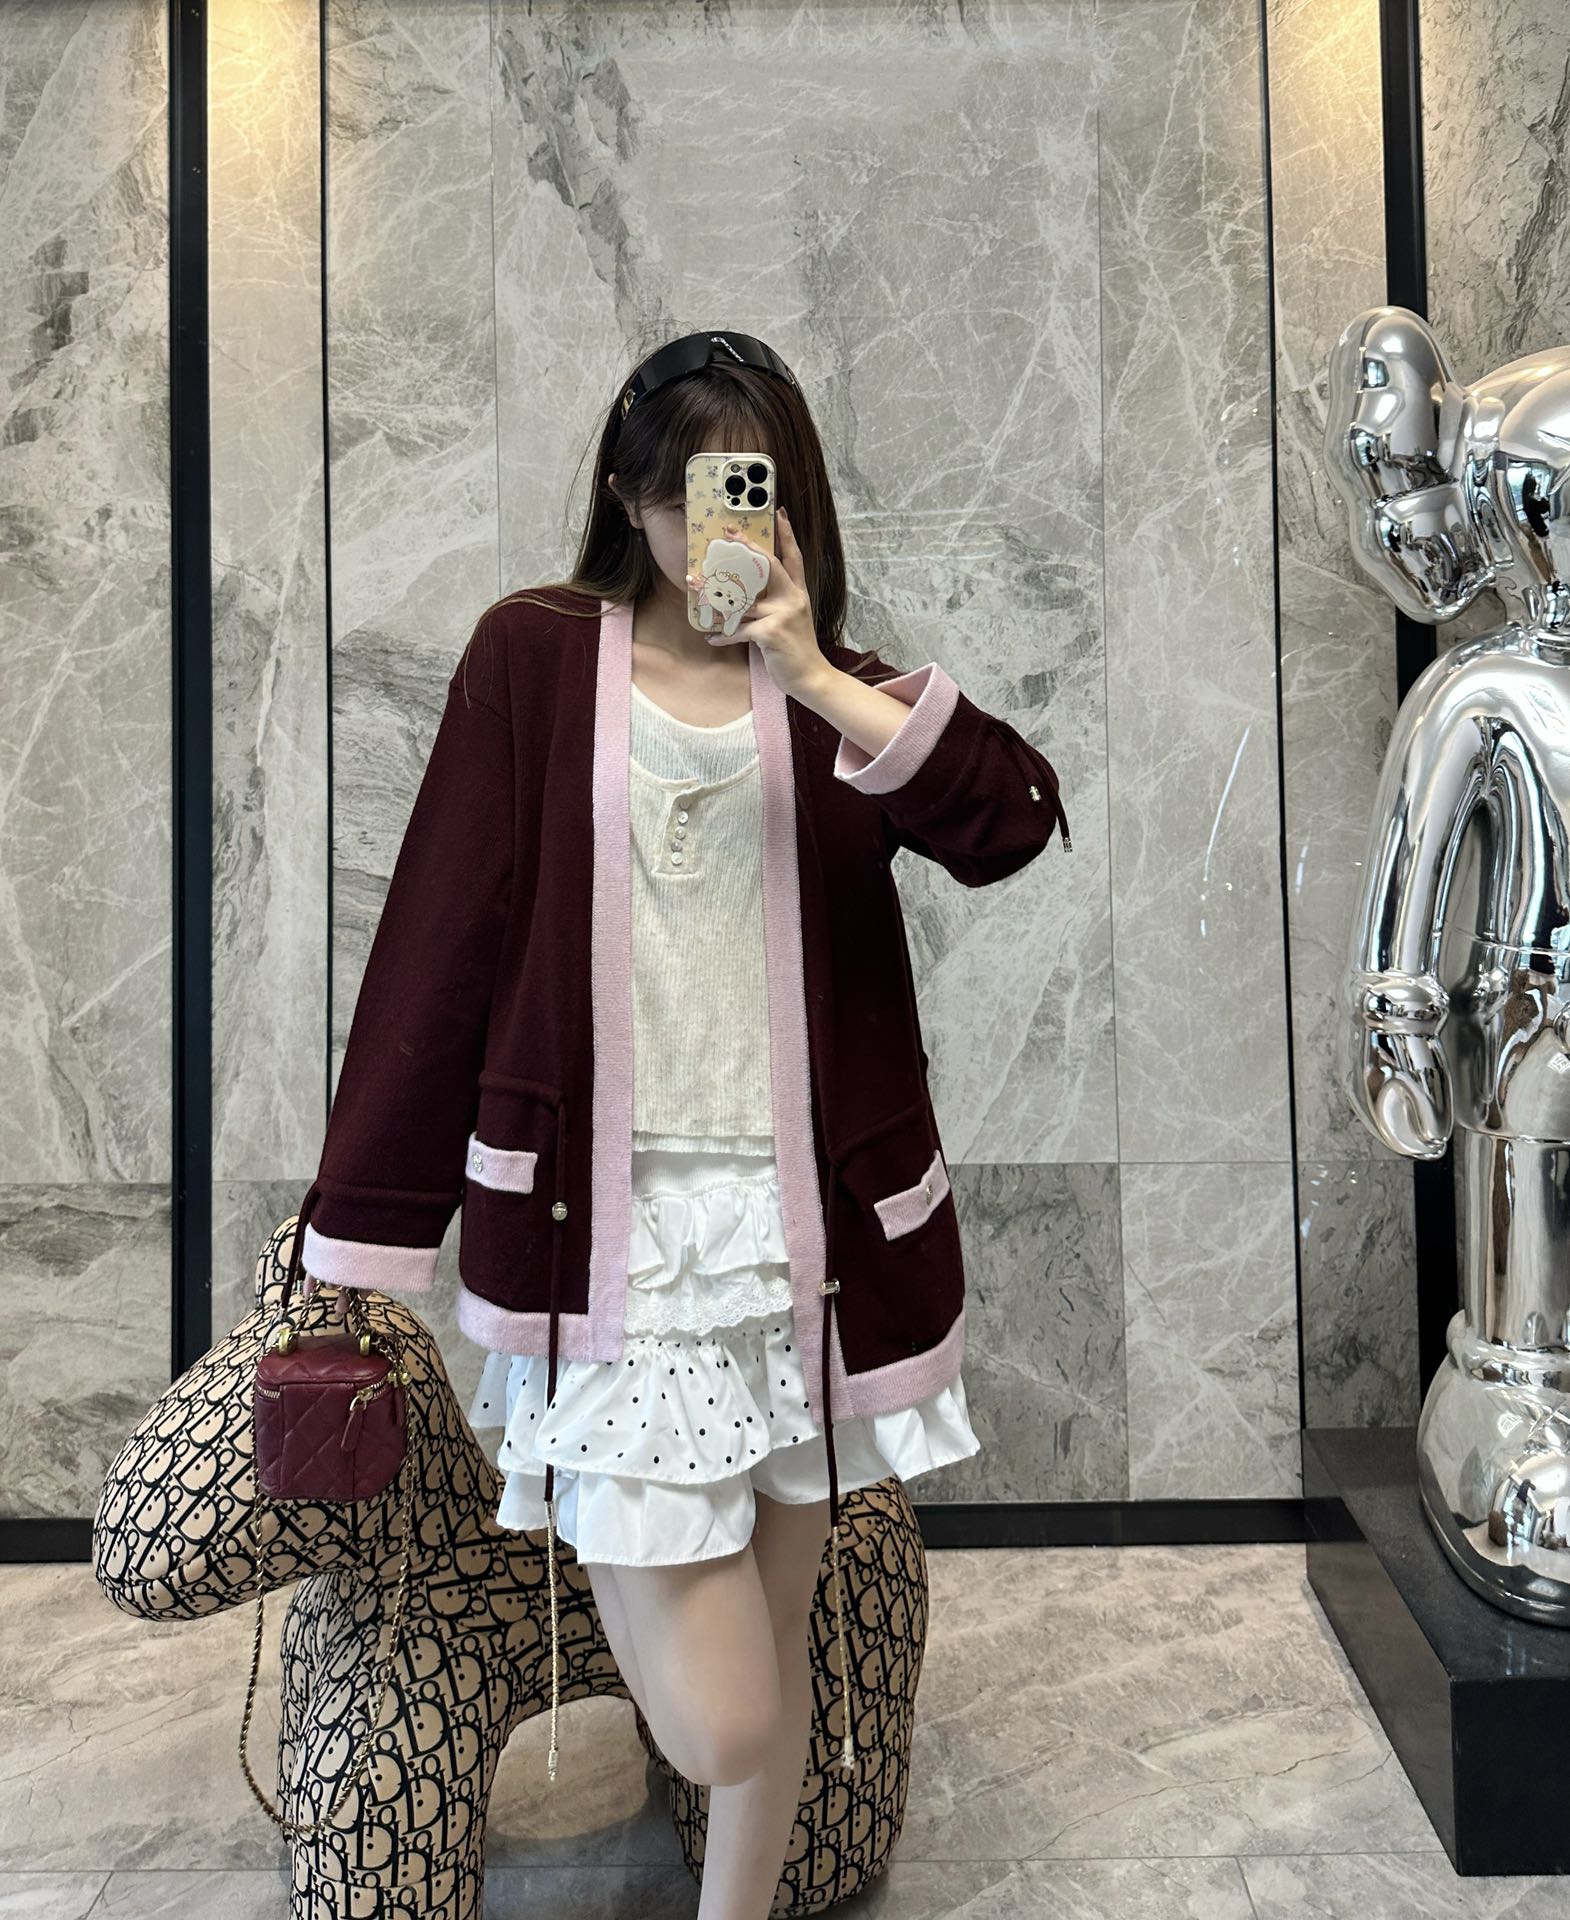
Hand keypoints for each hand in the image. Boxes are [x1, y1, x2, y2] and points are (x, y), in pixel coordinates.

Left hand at [685, 508, 825, 697]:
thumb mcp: (792, 620)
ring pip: (742, 599)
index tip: (780, 513)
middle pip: (768, 565)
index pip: (793, 558)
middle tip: (728, 533)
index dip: (787, 535)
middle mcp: (792, 598)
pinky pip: (739, 630)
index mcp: (798, 593)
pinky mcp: (770, 632)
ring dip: (715, 594)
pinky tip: (710, 638)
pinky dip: (723, 635)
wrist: (811, 677)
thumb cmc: (797, 650)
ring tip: (695, 587)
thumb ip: (776, 604)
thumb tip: (745, 594)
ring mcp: (783, 614)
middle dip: (747, 548)